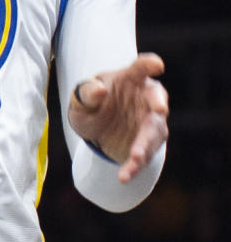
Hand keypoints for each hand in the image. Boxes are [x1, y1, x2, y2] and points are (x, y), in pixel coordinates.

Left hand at [69, 52, 168, 183]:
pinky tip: (124, 176)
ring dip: (146, 144)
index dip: (149, 64)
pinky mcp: (149, 143)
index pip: (140, 68)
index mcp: (129, 78)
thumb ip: (87, 92)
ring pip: (154, 131)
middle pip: (157, 97)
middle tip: (159, 109)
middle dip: (158, 103)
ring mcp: (150, 120)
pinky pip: (146, 155)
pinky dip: (136, 166)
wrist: (96, 127)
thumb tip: (100, 89)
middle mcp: (145, 97)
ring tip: (136, 157)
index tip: (157, 65)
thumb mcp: (81, 98)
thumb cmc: (90, 103)